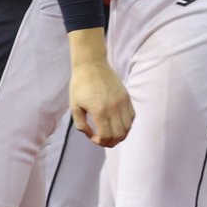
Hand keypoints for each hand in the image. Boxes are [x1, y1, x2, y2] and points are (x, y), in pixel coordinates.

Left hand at [67, 29, 133, 146]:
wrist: (91, 64)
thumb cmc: (80, 85)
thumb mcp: (74, 106)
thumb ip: (81, 124)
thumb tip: (90, 134)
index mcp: (100, 111)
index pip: (107, 136)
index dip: (101, 142)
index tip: (93, 138)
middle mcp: (114, 108)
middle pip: (120, 135)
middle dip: (111, 142)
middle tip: (103, 140)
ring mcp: (123, 102)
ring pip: (128, 127)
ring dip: (121, 134)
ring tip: (111, 133)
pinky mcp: (126, 97)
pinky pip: (132, 116)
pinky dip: (127, 124)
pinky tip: (118, 124)